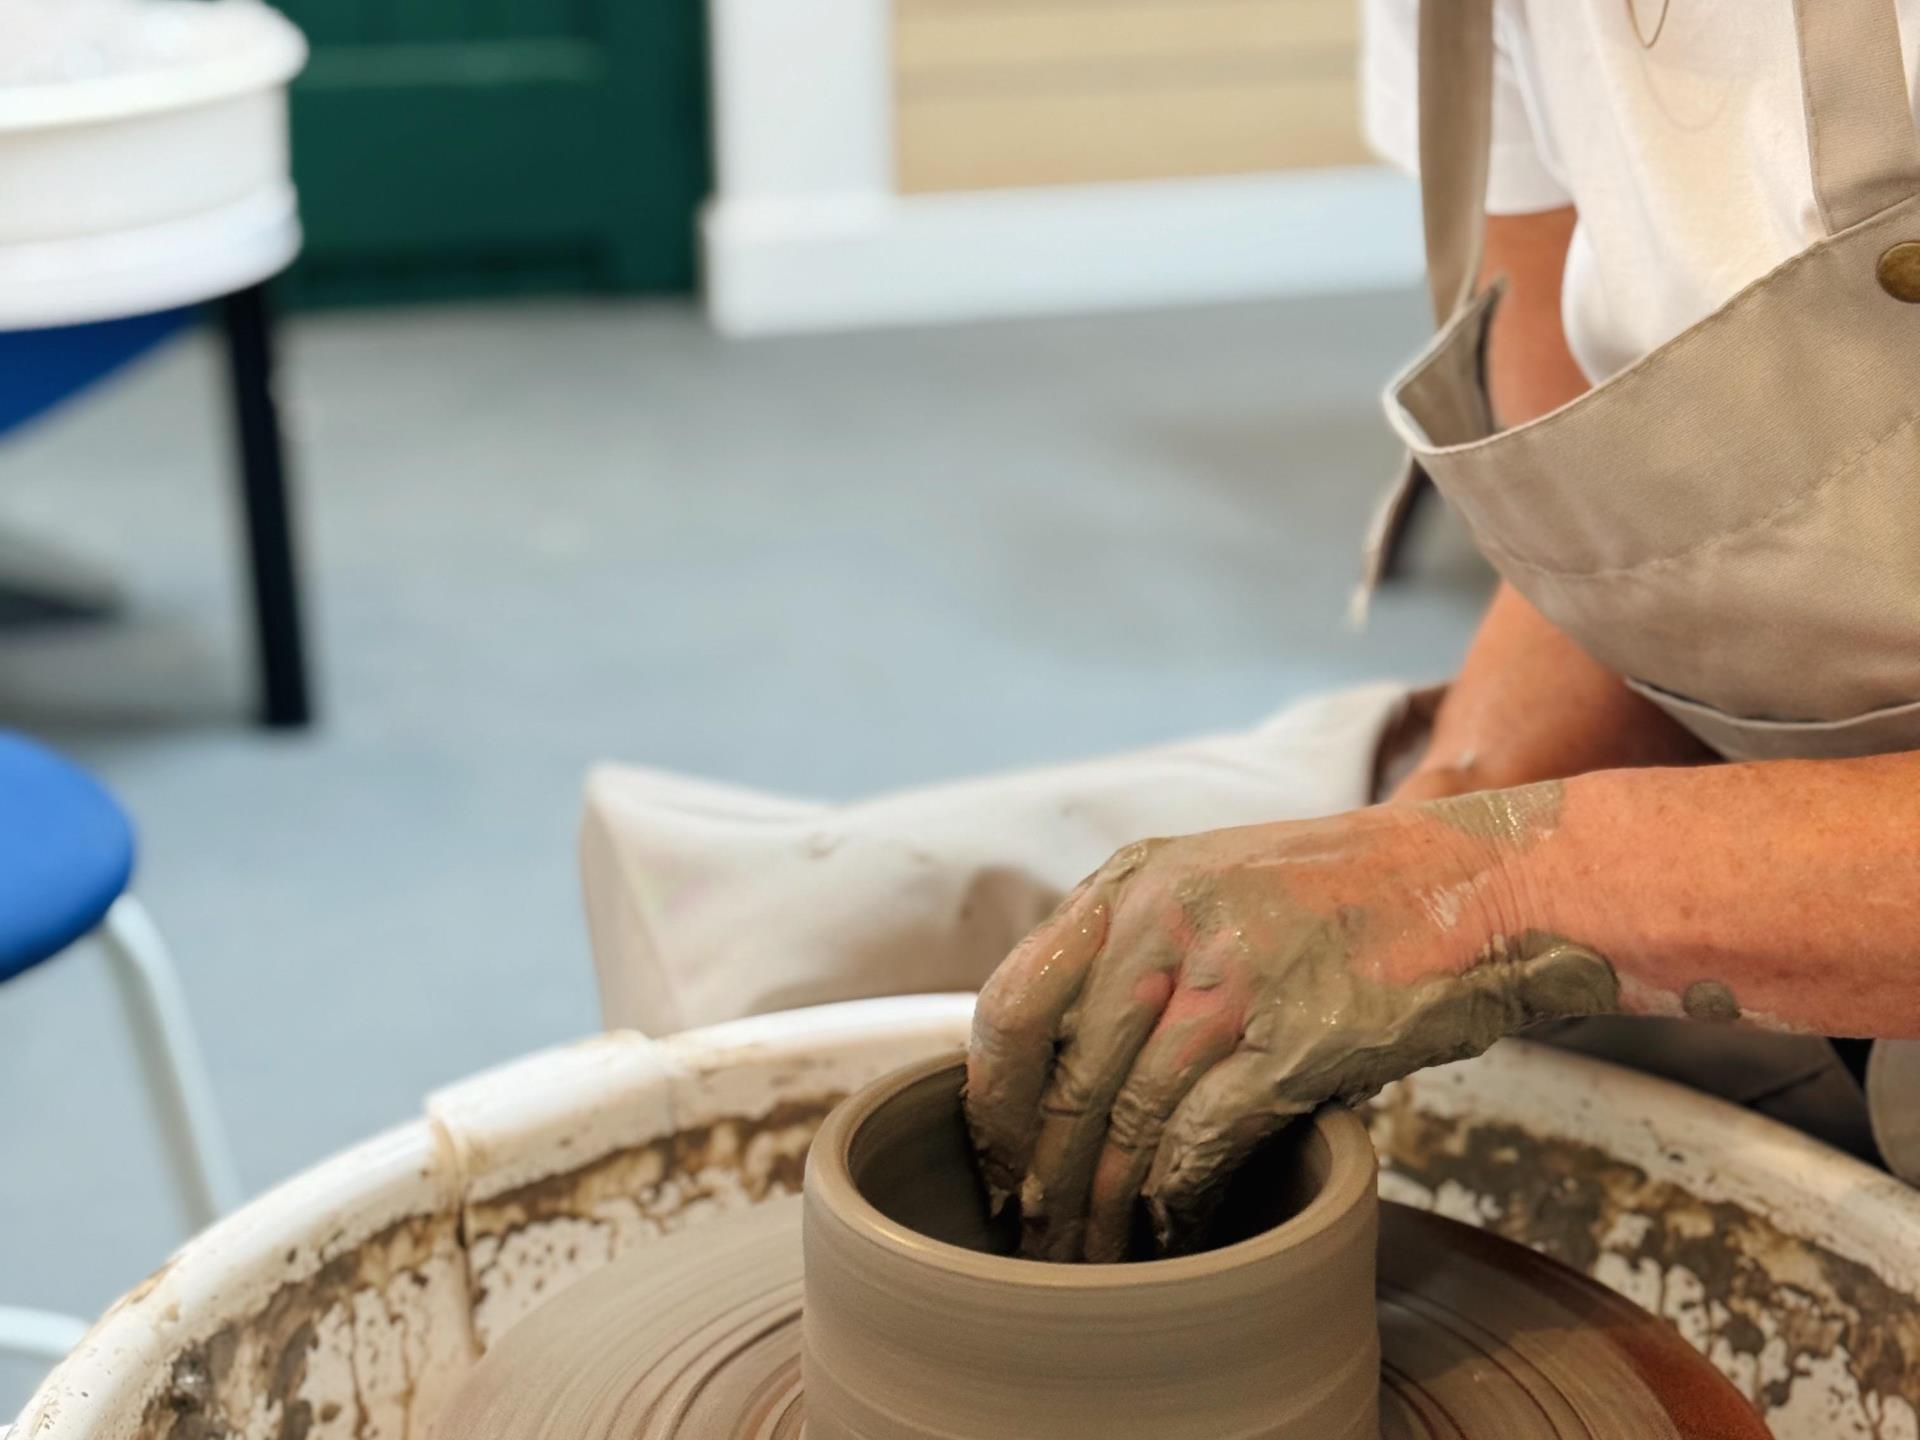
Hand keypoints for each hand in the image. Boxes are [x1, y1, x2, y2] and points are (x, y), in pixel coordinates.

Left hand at [963, 788, 1616, 1261]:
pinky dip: (1178, 1201)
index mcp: (1132, 882)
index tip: (995, 1160)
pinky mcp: (1291, 1040)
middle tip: (1034, 1237)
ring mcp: (1226, 980)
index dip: (992, 1100)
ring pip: (1125, 1124)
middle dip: (1040, 1177)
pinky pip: (1201, 1145)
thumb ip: (1137, 950)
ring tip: (1093, 1259)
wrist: (1478, 882)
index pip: (1014, 1003)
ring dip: (1103, 1210)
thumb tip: (1066, 1070)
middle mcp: (1163, 922)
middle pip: (1063, 1081)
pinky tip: (1173, 1233)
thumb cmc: (1348, 895)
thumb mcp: (1216, 882)